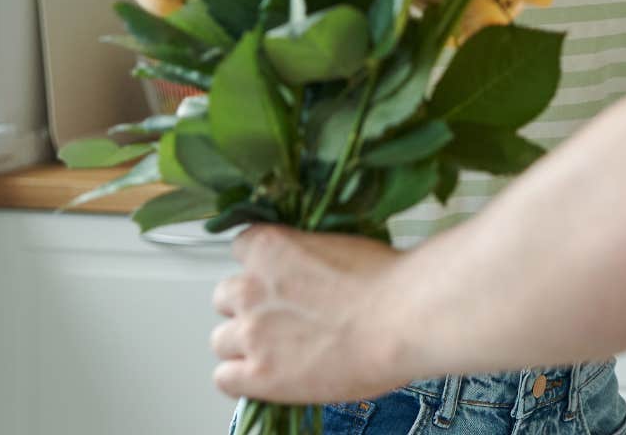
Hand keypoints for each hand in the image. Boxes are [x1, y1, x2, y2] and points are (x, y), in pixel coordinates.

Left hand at [210, 225, 412, 404]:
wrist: (404, 318)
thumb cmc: (389, 283)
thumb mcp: (344, 246)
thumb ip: (312, 258)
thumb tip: (314, 270)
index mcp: (271, 248)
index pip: (241, 249)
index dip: (261, 268)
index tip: (277, 278)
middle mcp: (251, 288)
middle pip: (224, 297)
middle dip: (249, 307)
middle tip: (281, 317)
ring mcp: (252, 332)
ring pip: (221, 340)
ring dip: (244, 345)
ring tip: (278, 350)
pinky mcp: (258, 374)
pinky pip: (224, 379)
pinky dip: (242, 379)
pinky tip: (267, 376)